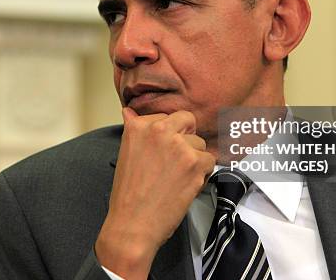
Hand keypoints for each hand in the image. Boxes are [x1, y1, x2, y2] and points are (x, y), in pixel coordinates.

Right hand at [95, 107, 214, 278]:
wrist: (133, 224)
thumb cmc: (128, 195)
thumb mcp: (125, 154)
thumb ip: (134, 129)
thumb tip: (129, 111)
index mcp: (139, 126)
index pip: (168, 116)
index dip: (170, 134)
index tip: (163, 150)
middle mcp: (159, 130)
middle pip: (188, 120)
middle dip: (187, 138)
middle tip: (175, 160)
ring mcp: (179, 145)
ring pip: (200, 143)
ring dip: (194, 159)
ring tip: (176, 177)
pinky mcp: (195, 162)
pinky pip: (210, 161)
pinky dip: (203, 174)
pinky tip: (185, 185)